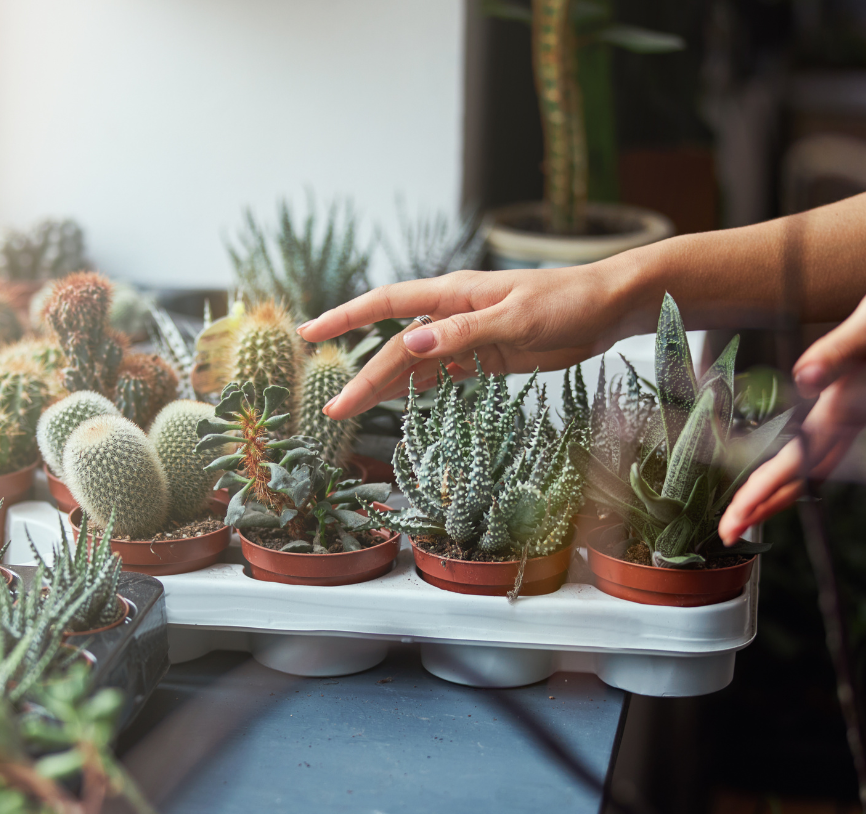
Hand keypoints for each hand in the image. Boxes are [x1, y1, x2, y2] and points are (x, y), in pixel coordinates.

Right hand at [298, 263, 645, 418]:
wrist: (608, 307)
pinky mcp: (486, 359)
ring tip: (352, 413)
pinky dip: (421, 392)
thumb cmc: (567, 301)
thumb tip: (412, 345)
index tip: (309, 333)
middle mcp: (452, 316)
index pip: (385, 304)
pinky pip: (443, 378)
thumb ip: (465, 334)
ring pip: (415, 367)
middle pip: (395, 349)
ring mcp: (467, 339)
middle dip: (363, 378)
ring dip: (385, 388)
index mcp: (453, 296)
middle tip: (333, 412)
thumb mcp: (517, 318)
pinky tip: (401, 407)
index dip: (344, 318)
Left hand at [720, 295, 865, 544]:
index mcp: (844, 410)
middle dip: (762, 508)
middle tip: (727, 532)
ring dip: (775, 494)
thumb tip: (807, 377)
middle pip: (801, 479)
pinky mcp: (848, 411)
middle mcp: (847, 422)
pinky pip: (817, 452)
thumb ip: (839, 350)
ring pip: (810, 470)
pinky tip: (776, 477)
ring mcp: (850, 420)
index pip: (796, 462)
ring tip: (744, 515)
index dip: (763, 492)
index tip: (736, 517)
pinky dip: (791, 472)